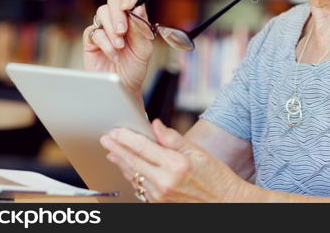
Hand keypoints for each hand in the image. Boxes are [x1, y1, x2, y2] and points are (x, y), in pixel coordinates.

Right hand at [82, 0, 152, 94]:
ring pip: (102, 12)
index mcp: (135, 18)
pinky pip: (94, 32)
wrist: (123, 85)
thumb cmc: (135, 67)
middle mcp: (119, 20)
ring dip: (112, 30)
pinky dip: (105, 43)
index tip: (129, 6)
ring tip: (119, 47)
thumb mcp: (144, 49)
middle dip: (118, 14)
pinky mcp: (91, 39)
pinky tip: (113, 54)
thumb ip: (140, 29)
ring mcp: (104, 28)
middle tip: (123, 31)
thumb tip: (137, 9)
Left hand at [100, 119, 247, 202]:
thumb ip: (173, 138)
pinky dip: (132, 175)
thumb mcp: (198, 152)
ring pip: (133, 175)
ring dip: (121, 162)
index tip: (116, 130)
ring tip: (112, 151)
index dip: (126, 138)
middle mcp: (164, 182)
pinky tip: (128, 168)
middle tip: (106, 139)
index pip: (143, 148)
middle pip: (133, 162)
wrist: (224, 203)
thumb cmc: (215, 176)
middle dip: (117, 149)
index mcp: (175, 165)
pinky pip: (139, 186)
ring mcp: (160, 195)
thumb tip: (156, 125)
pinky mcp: (158, 203)